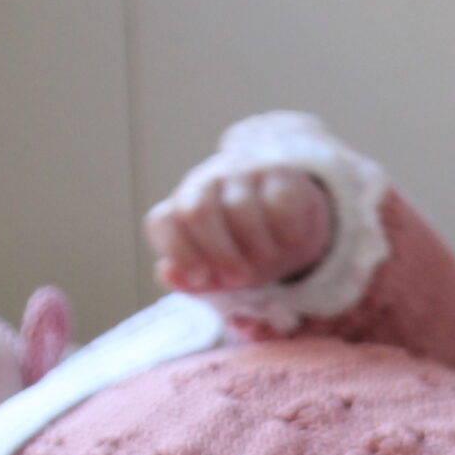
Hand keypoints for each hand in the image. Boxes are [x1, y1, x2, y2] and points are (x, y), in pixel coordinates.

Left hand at [145, 162, 332, 294]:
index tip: (202, 278)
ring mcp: (243, 174)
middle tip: (240, 279)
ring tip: (269, 262)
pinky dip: (286, 232)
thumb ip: (192, 279)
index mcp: (183, 207)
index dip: (179, 253)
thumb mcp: (220, 272)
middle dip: (220, 254)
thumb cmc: (245, 251)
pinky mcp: (280, 174)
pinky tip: (290, 242)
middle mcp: (207, 183)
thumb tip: (168, 274)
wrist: (291, 224)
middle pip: (199, 212)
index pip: (163, 222)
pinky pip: (279, 202)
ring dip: (257, 247)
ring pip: (240, 207)